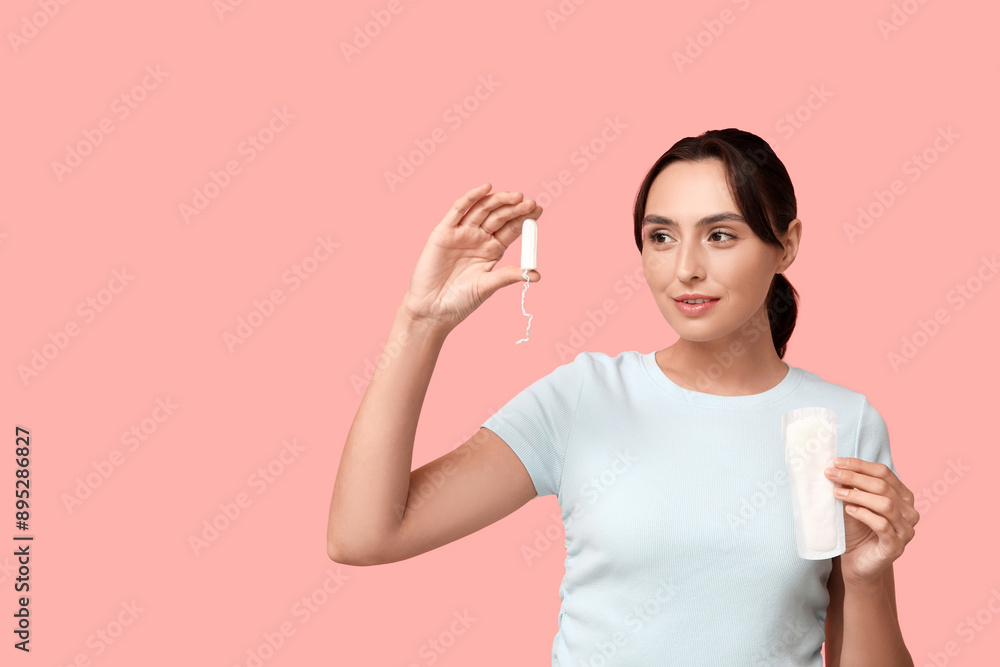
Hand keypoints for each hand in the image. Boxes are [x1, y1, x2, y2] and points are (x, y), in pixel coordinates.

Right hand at [401, 183, 542, 332]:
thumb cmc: (460, 300)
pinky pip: (458, 210)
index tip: (539, 210)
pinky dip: (471, 197)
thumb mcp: (488, 286)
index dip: (525, 219)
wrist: (433, 309)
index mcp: (492, 250)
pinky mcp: (444, 231)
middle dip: (515, 208)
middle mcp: (478, 238)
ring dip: (499, 201)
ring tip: (516, 197)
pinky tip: (486, 188)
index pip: (511, 229)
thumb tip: (537, 274)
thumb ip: (509, 275)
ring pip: (482, 210)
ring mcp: (461, 233)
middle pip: (499, 216)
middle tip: (530, 203)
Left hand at [825, 458, 918, 586]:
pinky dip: (863, 514)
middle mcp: (910, 512)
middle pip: (883, 486)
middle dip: (854, 477)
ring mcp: (906, 530)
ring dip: (857, 495)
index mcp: (903, 497)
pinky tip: (848, 510)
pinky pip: (882, 525)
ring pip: (885, 504)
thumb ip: (851, 486)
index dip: (860, 465)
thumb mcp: (853, 503)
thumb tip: (836, 466)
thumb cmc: (856, 529)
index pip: (884, 472)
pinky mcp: (896, 547)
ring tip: (836, 493)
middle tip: (830, 474)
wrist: (856, 562)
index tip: (836, 461)